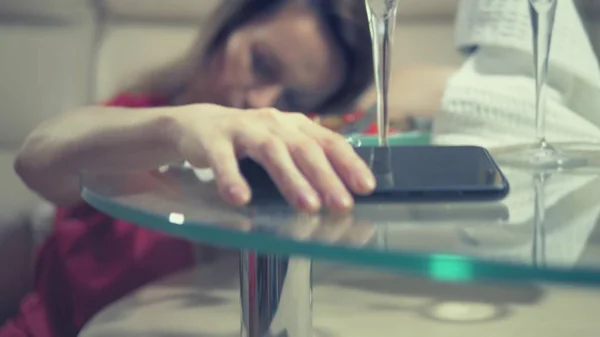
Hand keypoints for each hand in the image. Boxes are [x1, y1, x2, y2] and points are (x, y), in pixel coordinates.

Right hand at [170, 105, 375, 210]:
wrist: (198, 125)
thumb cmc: (249, 141)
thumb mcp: (282, 146)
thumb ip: (306, 163)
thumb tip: (339, 194)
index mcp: (295, 126)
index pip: (329, 141)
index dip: (348, 163)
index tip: (366, 187)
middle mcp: (274, 123)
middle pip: (304, 148)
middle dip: (326, 177)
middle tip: (342, 204)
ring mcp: (244, 129)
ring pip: (271, 151)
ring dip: (291, 179)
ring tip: (307, 205)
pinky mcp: (214, 139)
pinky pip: (223, 159)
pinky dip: (232, 178)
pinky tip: (240, 198)